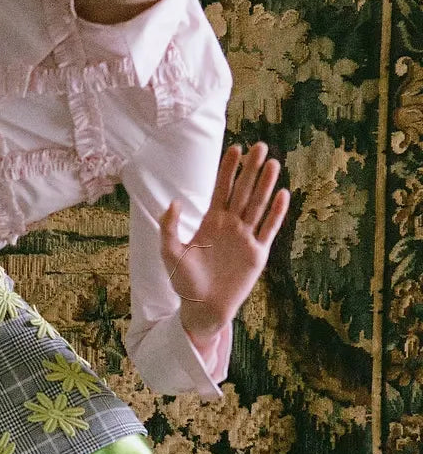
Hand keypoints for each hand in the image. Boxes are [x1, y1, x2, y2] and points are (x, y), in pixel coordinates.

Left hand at [159, 141, 290, 341]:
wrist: (202, 307)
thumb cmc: (185, 281)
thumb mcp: (171, 252)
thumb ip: (170, 227)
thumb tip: (174, 202)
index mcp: (211, 221)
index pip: (222, 188)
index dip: (229, 169)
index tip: (236, 149)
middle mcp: (231, 225)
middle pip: (244, 191)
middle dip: (252, 169)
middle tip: (261, 146)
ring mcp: (246, 238)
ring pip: (258, 205)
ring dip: (266, 185)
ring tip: (273, 163)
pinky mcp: (258, 254)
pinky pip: (269, 229)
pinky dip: (277, 213)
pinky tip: (283, 194)